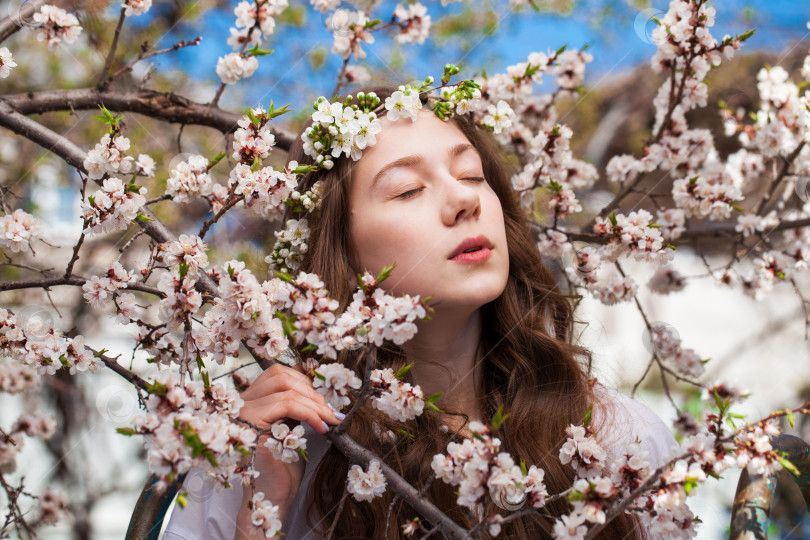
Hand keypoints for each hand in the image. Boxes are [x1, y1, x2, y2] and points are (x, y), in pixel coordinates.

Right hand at [233, 362, 340, 538]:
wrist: (274, 496)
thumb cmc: (283, 466)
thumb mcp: (292, 427)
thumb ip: (296, 406)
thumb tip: (321, 392)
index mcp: (251, 400)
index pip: (278, 374)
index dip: (305, 381)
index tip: (326, 400)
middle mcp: (242, 403)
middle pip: (281, 375)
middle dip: (313, 391)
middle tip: (332, 410)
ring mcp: (244, 413)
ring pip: (286, 389)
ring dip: (316, 403)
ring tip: (331, 420)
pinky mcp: (251, 426)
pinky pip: (286, 405)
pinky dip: (310, 413)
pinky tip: (321, 428)